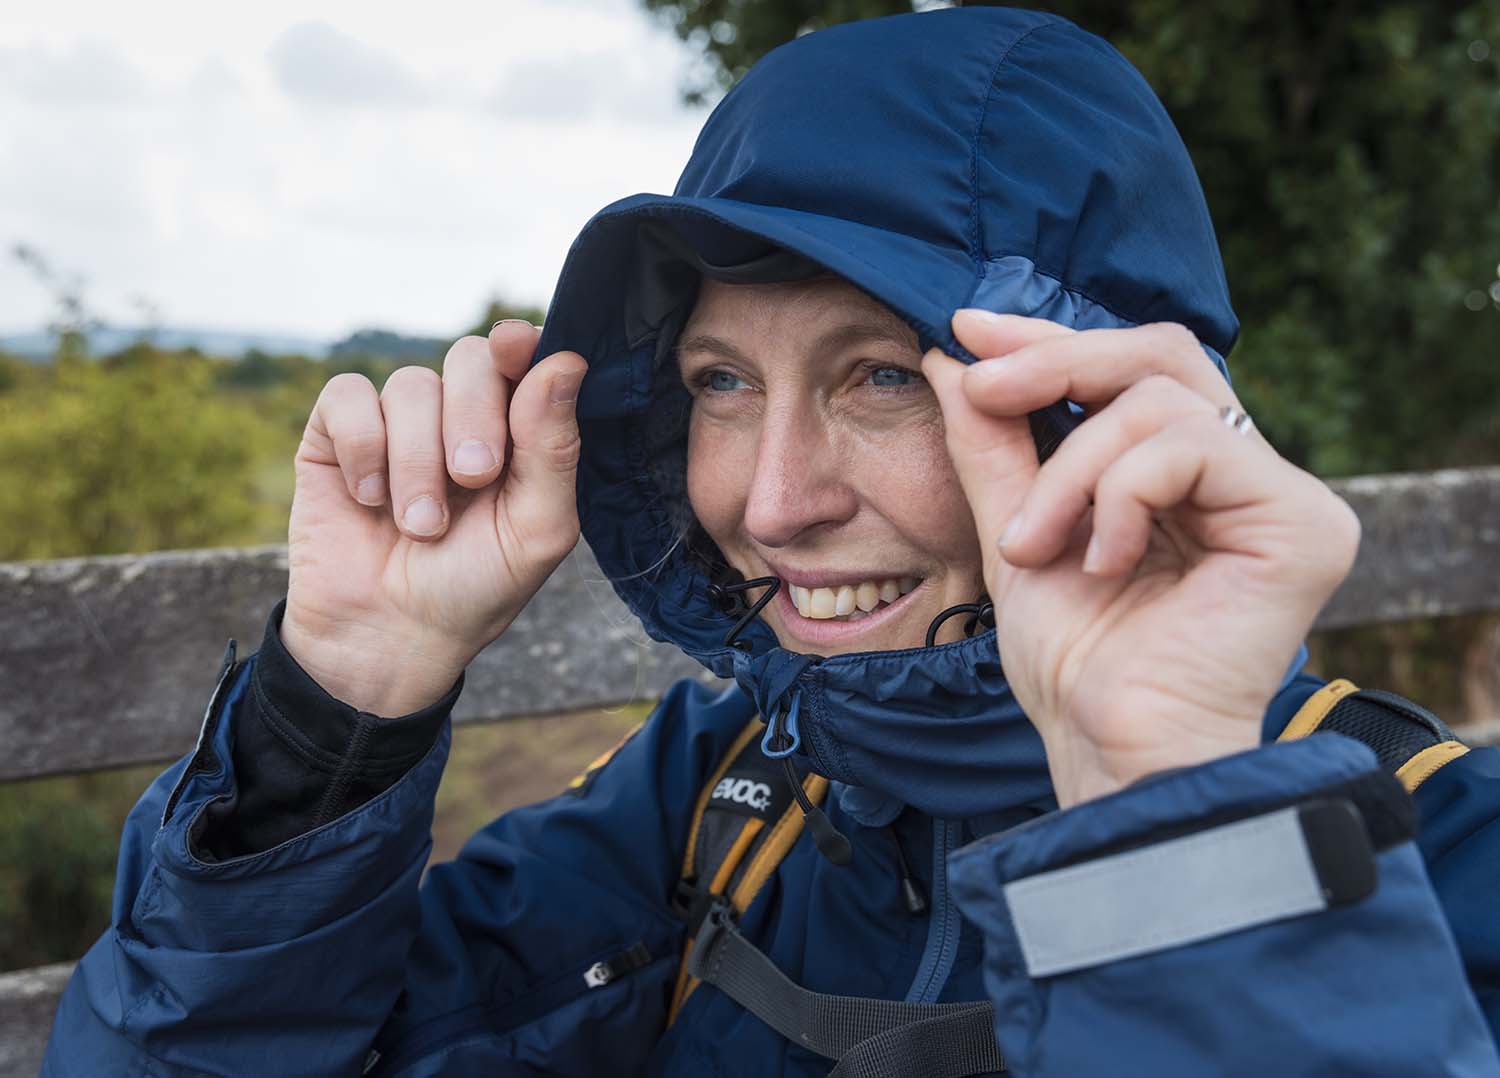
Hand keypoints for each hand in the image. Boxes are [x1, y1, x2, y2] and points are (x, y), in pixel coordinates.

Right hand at [281, 321, 586, 715]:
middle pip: (470, 358)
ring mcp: (398, 421)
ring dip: (418, 460)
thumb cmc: (475, 588)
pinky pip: (348, 396)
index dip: (521, 344)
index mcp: (518, 431)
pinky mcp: (337, 434)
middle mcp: (459, 415)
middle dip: (473, 416)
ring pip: (411, 385)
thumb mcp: (537, 530)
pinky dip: (364, 447)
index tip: (516, 347)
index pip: (524, 357)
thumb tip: (566, 362)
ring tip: (420, 525)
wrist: (390, 637)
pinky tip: (369, 498)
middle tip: (473, 478)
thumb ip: (554, 447)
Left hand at [922, 312, 1360, 806]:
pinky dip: (1121, 496)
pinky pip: (1193, 447)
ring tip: (1035, 547)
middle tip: (982, 390)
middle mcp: (1245, 476)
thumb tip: (956, 358)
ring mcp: (1281, 496)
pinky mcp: (1304, 524)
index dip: (1053, 340)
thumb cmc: (1074, 660)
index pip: (1132, 370)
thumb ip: (995, 447)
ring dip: (1071, 470)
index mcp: (1188, 476)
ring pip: (1161, 402)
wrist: (1107, 746)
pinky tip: (1105, 562)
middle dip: (1056, 363)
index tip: (969, 331)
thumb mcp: (1016, 530)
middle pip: (1161, 355)